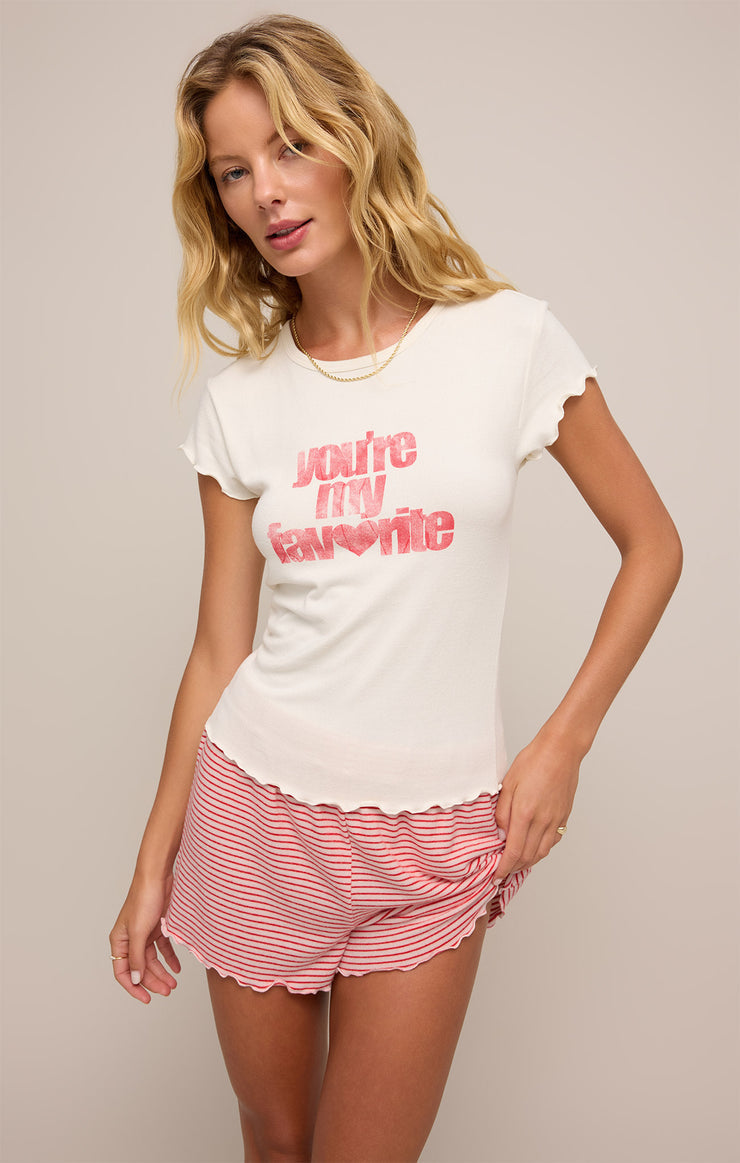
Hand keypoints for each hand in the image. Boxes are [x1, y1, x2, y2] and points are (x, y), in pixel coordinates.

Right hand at [109, 872, 181, 1003]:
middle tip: (167, 991)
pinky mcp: (158, 927)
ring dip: (162, 972)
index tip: (147, 999)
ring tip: (174, 984)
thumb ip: (137, 958)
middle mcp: (130, 939)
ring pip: (152, 960)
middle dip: (152, 981)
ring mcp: (144, 933)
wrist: (158, 876)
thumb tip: (136, 980)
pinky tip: (176, 968)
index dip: (133, 987)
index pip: (122, 972)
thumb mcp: (140, 932)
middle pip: (140, 968)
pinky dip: (169, 958)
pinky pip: (162, 948)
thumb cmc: (144, 898)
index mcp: (119, 941)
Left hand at [493, 732, 580, 882]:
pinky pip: (552, 841)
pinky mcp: (564, 817)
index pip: (513, 851)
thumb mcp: (508, 783)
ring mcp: (555, 820)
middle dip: (514, 868)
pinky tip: (534, 847)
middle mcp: (542, 821)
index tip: (497, 875)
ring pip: (542, 852)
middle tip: (503, 871)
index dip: (504, 868)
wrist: (561, 751)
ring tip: (516, 862)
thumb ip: (502, 811)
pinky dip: (542, 850)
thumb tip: (499, 833)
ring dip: (528, 862)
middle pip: (528, 857)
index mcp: (525, 813)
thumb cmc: (533, 761)